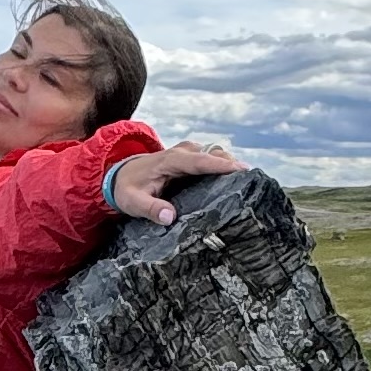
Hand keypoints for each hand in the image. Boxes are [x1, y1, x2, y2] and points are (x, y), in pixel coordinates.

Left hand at [108, 139, 244, 225]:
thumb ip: (151, 209)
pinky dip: (223, 166)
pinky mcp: (189, 160)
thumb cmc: (126, 189)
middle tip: (252, 180)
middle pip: (212, 153)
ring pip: (214, 154)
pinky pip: (210, 159)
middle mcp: (181, 153)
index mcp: (169, 161)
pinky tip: (235, 182)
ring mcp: (186, 154)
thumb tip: (171, 217)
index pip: (199, 161)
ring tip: (248, 181)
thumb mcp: (133, 202)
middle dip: (231, 164)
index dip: (220, 165)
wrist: (118, 175)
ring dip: (229, 164)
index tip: (240, 170)